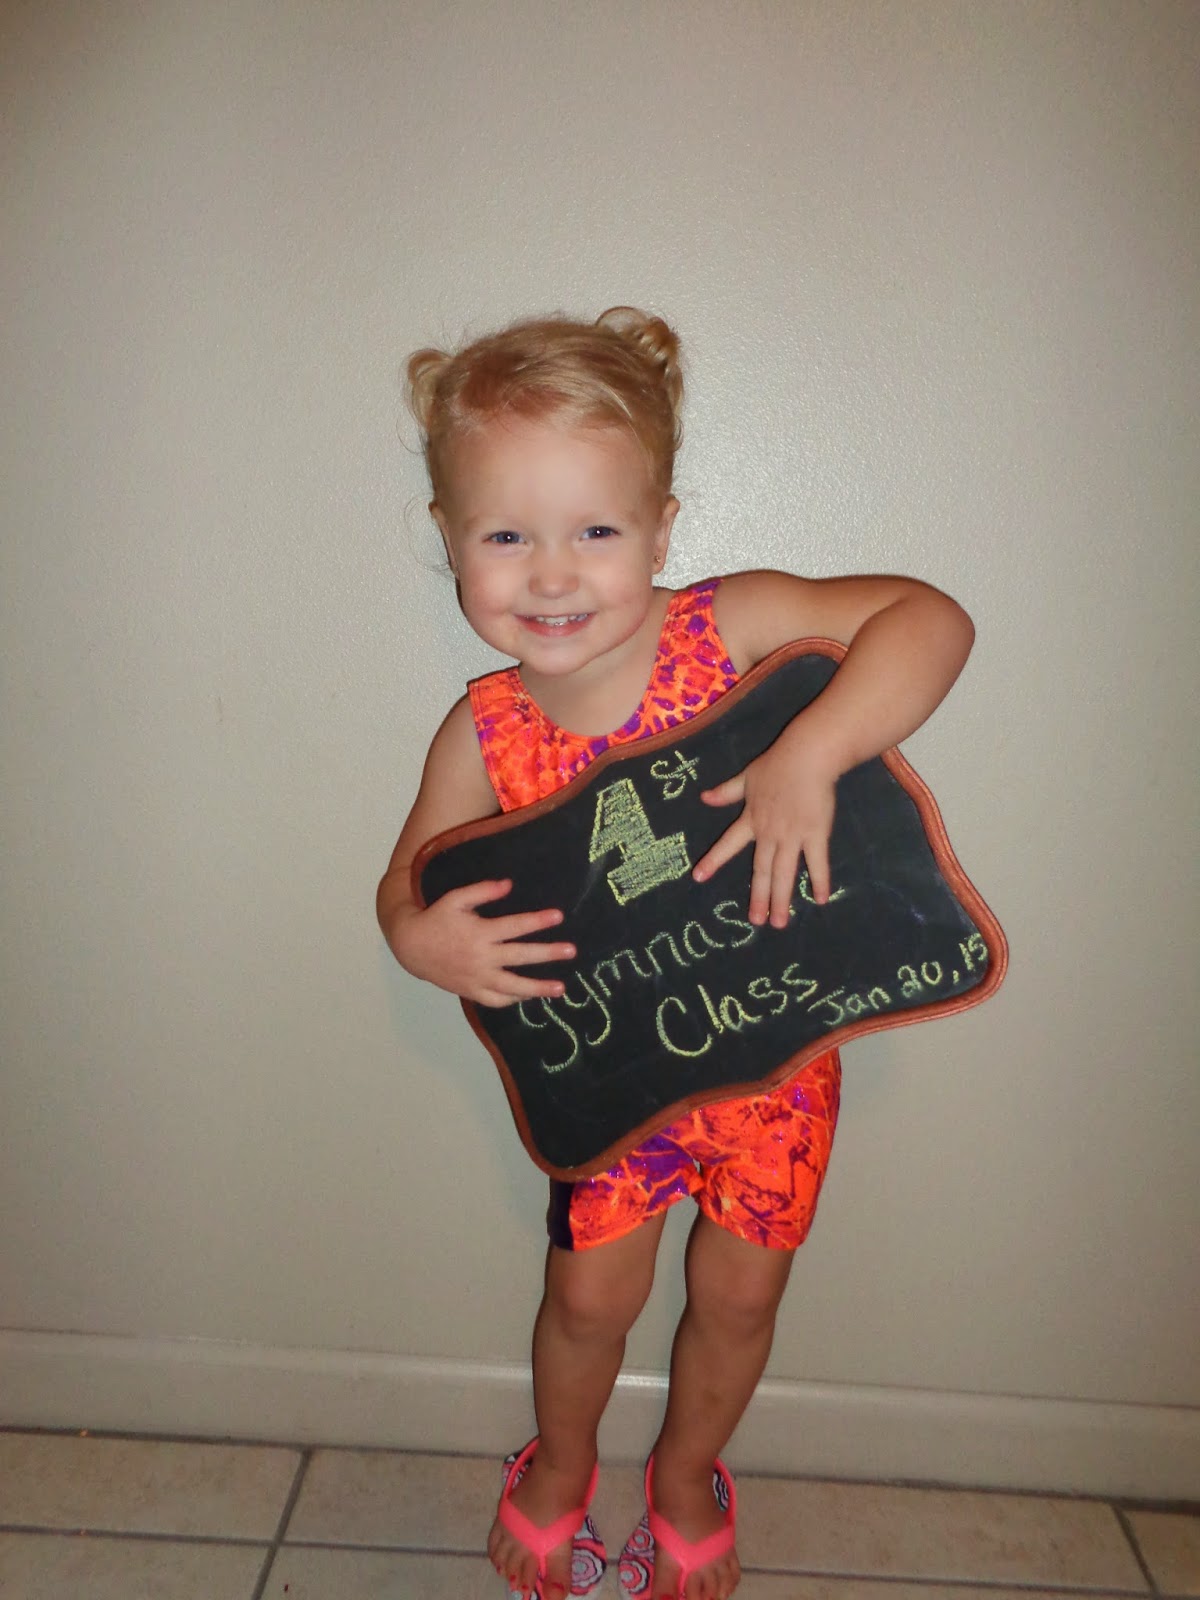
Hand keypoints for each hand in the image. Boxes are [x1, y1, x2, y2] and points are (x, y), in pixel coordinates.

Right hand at [394, 879, 575, 1007]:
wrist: (411, 947)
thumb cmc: (436, 919)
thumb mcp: (455, 898)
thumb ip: (482, 891)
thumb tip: (508, 884)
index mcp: (479, 933)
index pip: (514, 926)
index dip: (537, 921)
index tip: (558, 917)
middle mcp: (481, 957)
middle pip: (520, 956)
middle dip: (547, 954)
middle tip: (571, 951)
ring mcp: (477, 978)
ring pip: (512, 986)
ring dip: (538, 988)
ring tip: (560, 988)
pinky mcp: (471, 991)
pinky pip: (496, 1000)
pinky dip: (513, 999)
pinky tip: (529, 996)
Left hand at [691, 730, 837, 926]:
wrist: (806, 756)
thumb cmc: (778, 764)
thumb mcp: (747, 778)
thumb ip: (727, 792)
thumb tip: (704, 798)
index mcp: (751, 819)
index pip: (728, 843)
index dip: (713, 860)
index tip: (698, 877)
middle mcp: (769, 832)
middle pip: (761, 870)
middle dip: (758, 897)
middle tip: (755, 921)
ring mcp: (792, 835)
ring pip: (784, 872)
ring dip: (781, 899)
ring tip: (779, 922)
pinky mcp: (815, 833)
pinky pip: (817, 861)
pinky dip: (819, 881)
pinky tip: (819, 899)